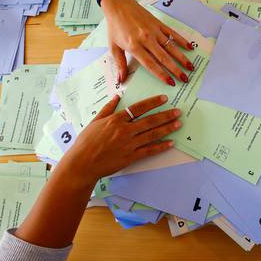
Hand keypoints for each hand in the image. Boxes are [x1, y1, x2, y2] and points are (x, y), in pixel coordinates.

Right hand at [56, 94, 181, 187]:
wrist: (82, 163)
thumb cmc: (85, 142)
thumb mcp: (95, 121)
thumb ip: (107, 108)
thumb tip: (117, 96)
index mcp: (115, 120)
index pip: (138, 108)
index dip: (152, 102)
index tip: (164, 98)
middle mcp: (125, 131)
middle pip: (149, 121)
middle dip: (166, 115)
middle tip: (178, 111)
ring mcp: (129, 144)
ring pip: (152, 134)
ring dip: (167, 128)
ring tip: (178, 123)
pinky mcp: (131, 157)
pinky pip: (149, 151)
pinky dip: (161, 147)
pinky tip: (171, 143)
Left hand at [101, 0, 194, 85]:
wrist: (118, 5)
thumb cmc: (115, 27)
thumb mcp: (114, 47)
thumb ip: (120, 64)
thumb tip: (120, 81)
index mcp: (135, 47)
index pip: (151, 64)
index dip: (162, 75)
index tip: (170, 83)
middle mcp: (146, 39)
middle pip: (164, 58)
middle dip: (176, 70)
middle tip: (185, 79)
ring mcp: (154, 31)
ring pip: (171, 47)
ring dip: (182, 58)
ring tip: (190, 67)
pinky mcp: (158, 24)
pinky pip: (172, 33)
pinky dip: (181, 40)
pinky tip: (190, 47)